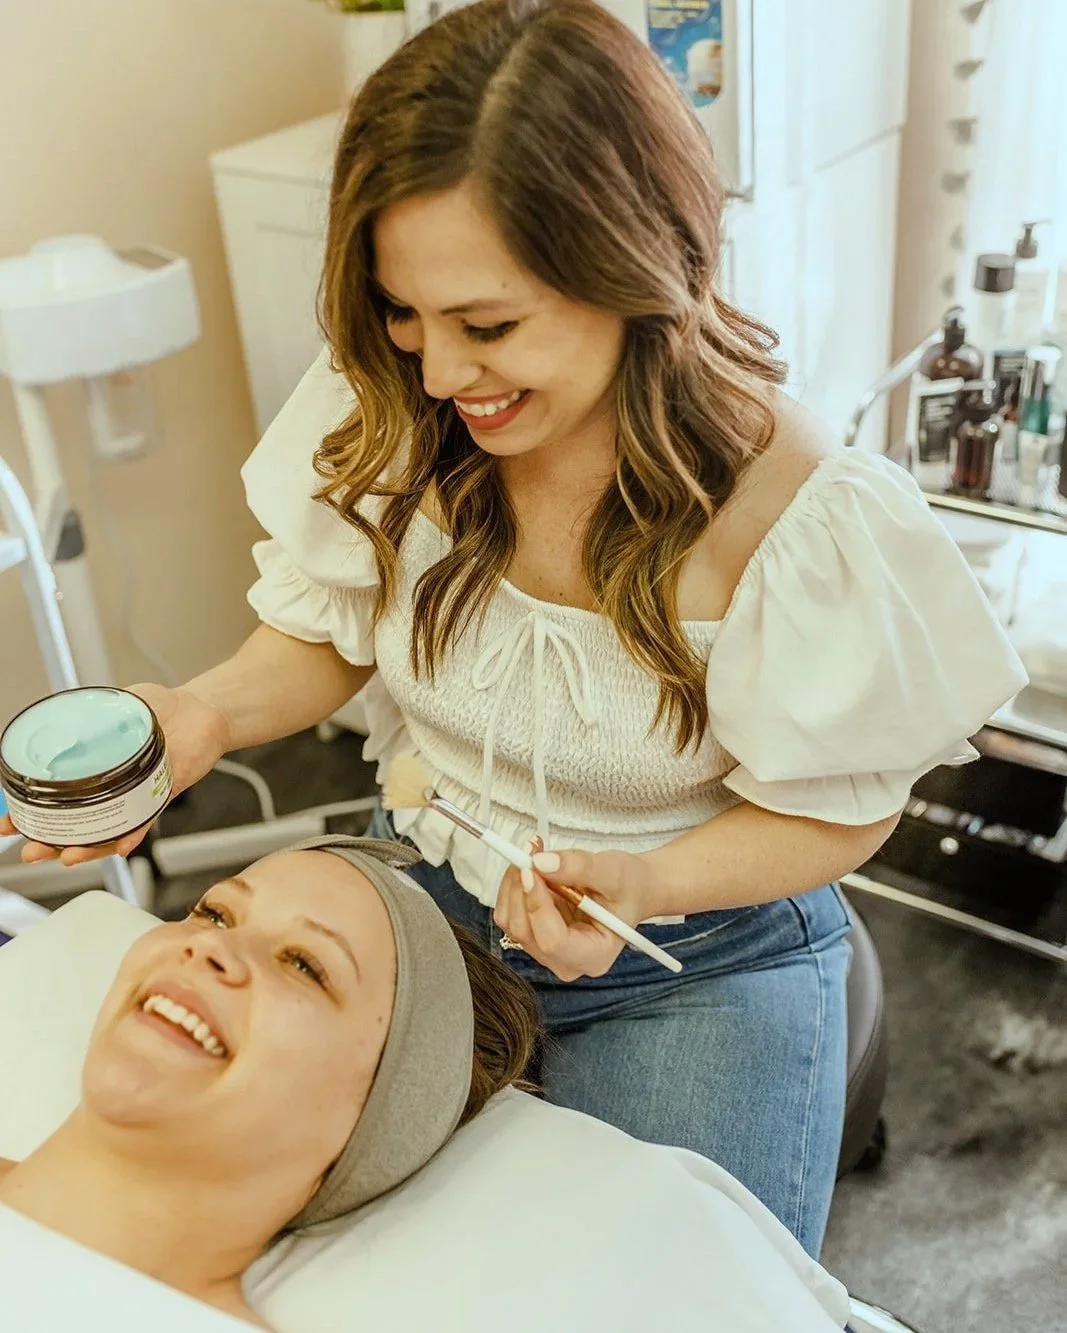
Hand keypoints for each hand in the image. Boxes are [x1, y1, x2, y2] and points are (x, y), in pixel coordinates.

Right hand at [0, 682, 229, 866]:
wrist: (204, 709)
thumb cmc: (162, 707)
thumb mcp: (119, 703)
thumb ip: (94, 714)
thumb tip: (64, 720)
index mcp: (93, 769)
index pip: (54, 797)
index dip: (29, 813)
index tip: (7, 822)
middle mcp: (111, 789)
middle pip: (74, 825)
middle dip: (48, 842)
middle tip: (30, 851)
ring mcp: (135, 795)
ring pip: (105, 831)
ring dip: (85, 847)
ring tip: (66, 855)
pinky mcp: (161, 795)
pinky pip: (144, 820)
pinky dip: (132, 834)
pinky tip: (119, 846)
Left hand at [493, 836, 653, 981]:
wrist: (630, 890)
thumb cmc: (629, 887)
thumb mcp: (613, 872)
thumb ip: (579, 867)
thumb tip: (541, 863)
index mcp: (594, 956)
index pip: (553, 941)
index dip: (537, 905)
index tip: (532, 869)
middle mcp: (566, 961)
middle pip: (525, 932)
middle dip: (521, 888)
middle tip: (530, 852)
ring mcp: (547, 950)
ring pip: (511, 921)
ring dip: (514, 883)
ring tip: (534, 853)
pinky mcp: (535, 934)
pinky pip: (510, 912)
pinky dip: (515, 885)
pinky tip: (532, 867)